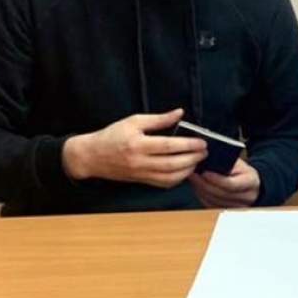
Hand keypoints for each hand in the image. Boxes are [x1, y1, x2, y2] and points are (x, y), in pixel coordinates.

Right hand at [62, 108, 206, 187]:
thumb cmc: (112, 135)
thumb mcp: (133, 121)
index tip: (202, 142)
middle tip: (205, 152)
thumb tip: (179, 113)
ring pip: (169, 177)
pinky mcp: (141, 181)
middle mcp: (140, 162)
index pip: (168, 146)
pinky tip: (185, 171)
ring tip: (198, 160)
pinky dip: (177, 179)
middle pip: (172, 163)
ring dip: (187, 170)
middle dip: (192, 158)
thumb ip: (158, 119)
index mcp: (138, 144)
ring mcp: (140, 174)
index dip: (188, 144)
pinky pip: (163, 184)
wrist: (92, 156)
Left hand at [189, 158, 260, 207]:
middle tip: (193, 174)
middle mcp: (247, 196)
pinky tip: (197, 187)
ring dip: (201, 190)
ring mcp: (238, 206)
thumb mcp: (239, 163)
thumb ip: (226, 163)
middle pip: (221, 194)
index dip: (216, 179)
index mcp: (251, 182)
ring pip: (214, 201)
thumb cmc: (242, 171)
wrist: (251, 183)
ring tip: (193, 179)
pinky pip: (211, 205)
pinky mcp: (228, 211)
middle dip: (204, 184)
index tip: (204, 172)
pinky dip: (202, 196)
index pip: (231, 184)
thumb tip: (207, 163)